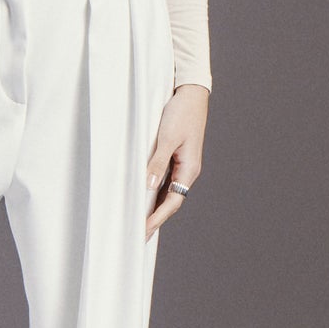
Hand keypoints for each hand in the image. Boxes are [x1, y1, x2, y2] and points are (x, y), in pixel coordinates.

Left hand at [145, 84, 209, 238]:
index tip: (142, 232)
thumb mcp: (167, 137)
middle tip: (137, 235)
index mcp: (189, 169)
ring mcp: (182, 164)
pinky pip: (163, 179)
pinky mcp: (175, 156)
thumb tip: (147, 186)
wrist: (191, 92)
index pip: (171, 203)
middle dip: (154, 218)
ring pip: (166, 191)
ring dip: (152, 206)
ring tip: (137, 221)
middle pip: (169, 201)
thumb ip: (157, 162)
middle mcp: (187, 170)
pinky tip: (141, 195)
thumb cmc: (181, 112)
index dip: (156, 219)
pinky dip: (152, 190)